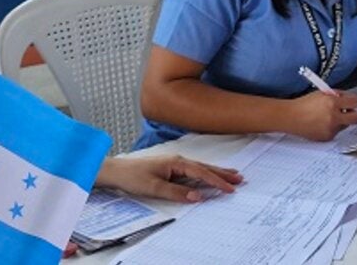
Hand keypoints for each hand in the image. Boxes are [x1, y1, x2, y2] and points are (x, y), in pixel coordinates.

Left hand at [94, 155, 241, 202]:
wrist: (116, 171)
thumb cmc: (133, 177)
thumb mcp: (154, 188)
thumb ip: (177, 192)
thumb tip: (197, 197)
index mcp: (176, 163)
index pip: (202, 173)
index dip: (217, 181)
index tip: (230, 188)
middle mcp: (178, 160)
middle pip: (205, 168)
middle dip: (223, 173)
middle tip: (240, 178)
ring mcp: (175, 163)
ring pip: (200, 168)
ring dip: (216, 172)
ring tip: (232, 174)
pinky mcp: (171, 168)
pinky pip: (193, 171)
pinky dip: (205, 173)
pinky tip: (209, 175)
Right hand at [289, 90, 356, 141]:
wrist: (291, 117)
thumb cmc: (303, 105)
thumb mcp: (321, 93)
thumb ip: (336, 95)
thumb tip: (347, 98)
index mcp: (332, 103)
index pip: (355, 102)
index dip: (354, 101)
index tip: (352, 102)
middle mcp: (333, 117)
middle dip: (354, 114)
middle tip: (348, 112)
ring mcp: (330, 129)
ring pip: (346, 125)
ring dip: (341, 121)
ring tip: (328, 117)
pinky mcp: (327, 137)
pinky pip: (336, 132)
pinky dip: (332, 128)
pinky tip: (322, 123)